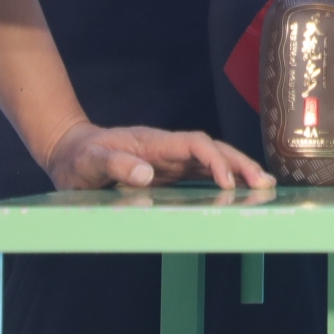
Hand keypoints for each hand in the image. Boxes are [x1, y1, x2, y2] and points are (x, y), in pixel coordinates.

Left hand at [44, 119, 275, 190]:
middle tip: (264, 184)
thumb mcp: (89, 162)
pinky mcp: (168, 172)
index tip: (228, 183)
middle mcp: (167, 149)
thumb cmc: (78, 157)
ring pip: (212, 160)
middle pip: (212, 149)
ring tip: (263, 186)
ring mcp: (169, 160)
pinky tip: (239, 190)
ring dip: (238, 170)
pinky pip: (201, 173)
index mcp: (153, 143)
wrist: (69, 151)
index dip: (214, 161)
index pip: (194, 145)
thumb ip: (116, 164)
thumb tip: (148, 174)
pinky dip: (223, 179)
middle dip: (239, 163)